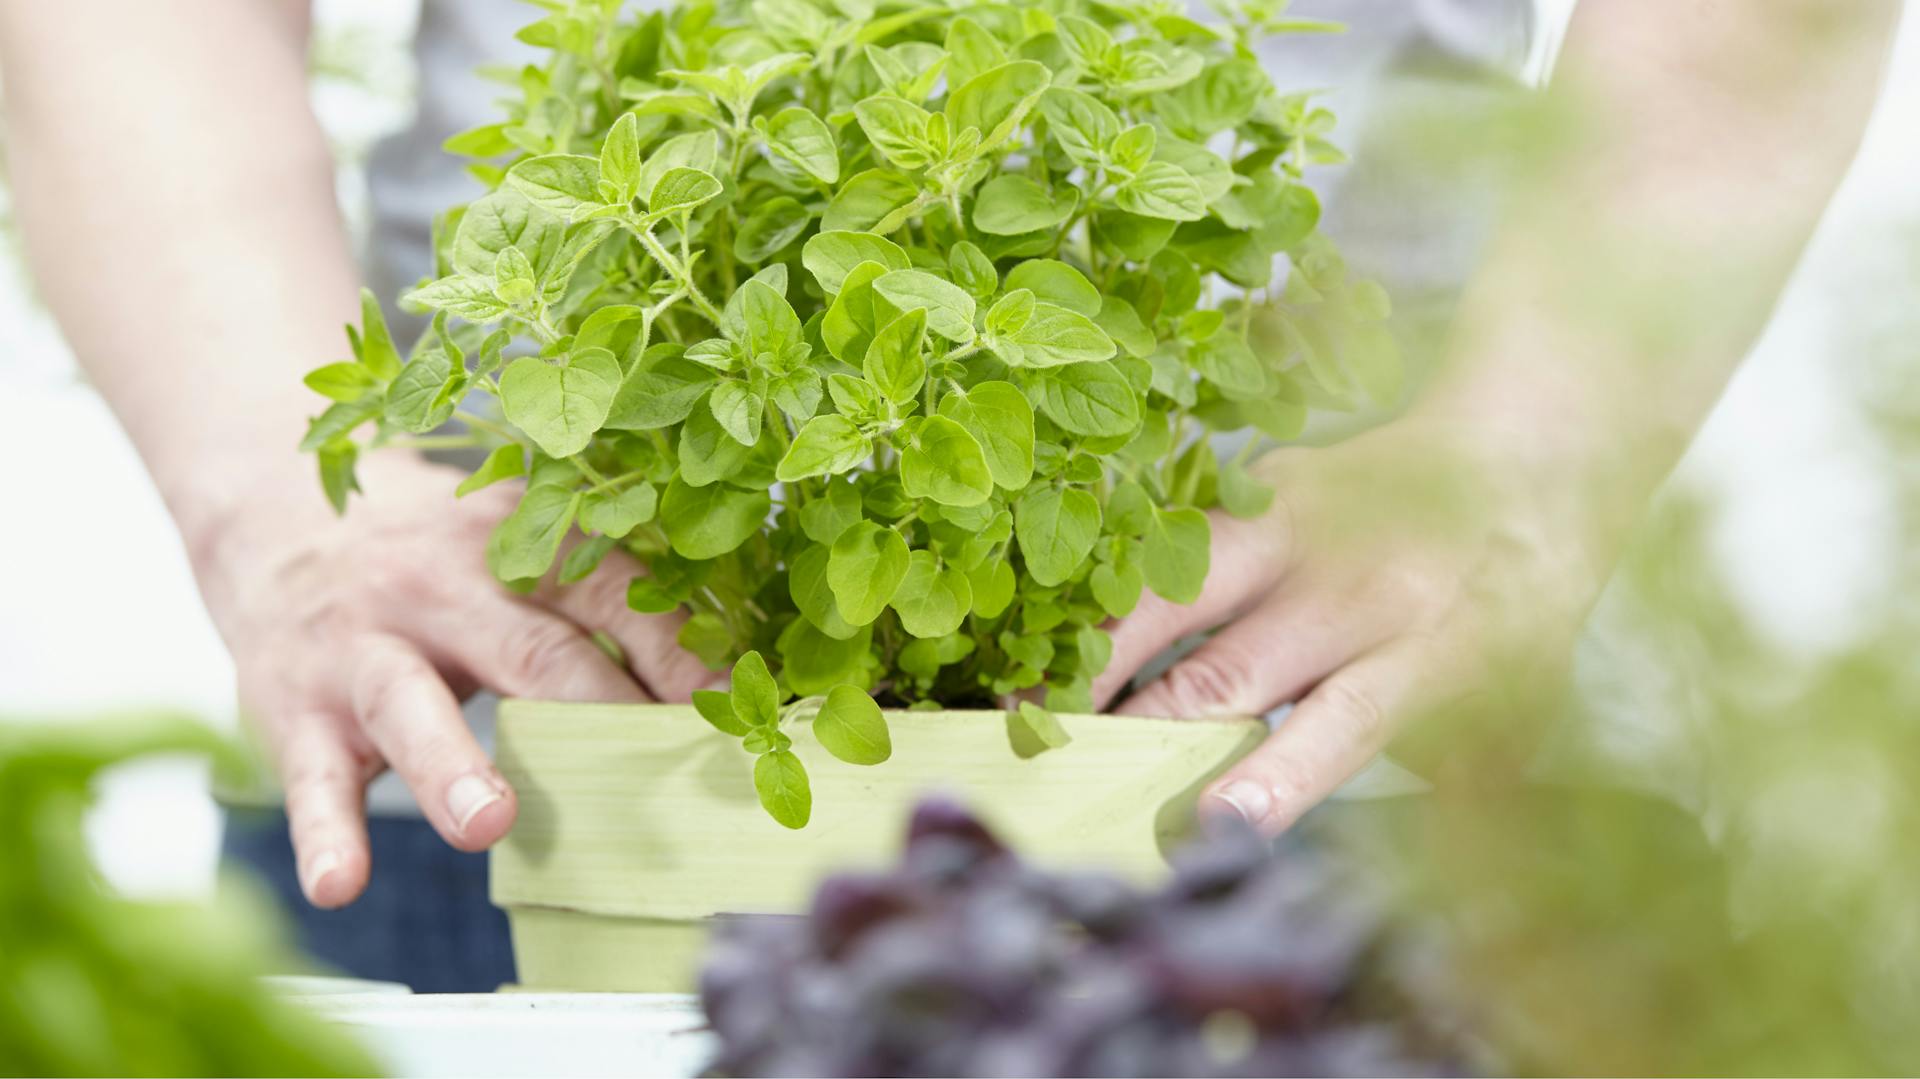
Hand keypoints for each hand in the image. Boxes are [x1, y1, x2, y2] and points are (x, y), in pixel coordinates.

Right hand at [186, 452, 712, 906]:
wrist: (271, 516)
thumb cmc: (435, 552)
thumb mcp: (512, 540)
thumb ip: (596, 591)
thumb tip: (728, 671)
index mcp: (515, 544)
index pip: (607, 592)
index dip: (672, 647)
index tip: (731, 705)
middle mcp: (440, 587)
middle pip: (528, 650)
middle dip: (593, 706)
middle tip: (659, 769)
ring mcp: (362, 649)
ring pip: (408, 705)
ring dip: (450, 768)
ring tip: (491, 825)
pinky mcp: (295, 710)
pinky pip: (310, 778)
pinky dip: (323, 834)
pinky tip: (342, 884)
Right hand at [1093, 420, 1614, 832]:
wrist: (1525, 454)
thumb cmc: (1510, 607)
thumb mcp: (1510, 704)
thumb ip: (1422, 770)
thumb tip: (1294, 829)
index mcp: (1436, 650)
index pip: (1347, 722)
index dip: (1274, 777)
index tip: (1207, 824)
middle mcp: (1361, 584)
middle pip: (1226, 668)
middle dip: (1139, 731)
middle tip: (1063, 778)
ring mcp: (1301, 524)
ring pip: (1168, 591)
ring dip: (1093, 655)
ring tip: (1030, 705)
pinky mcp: (1258, 485)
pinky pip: (1161, 545)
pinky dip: (1101, 596)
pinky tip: (1050, 635)